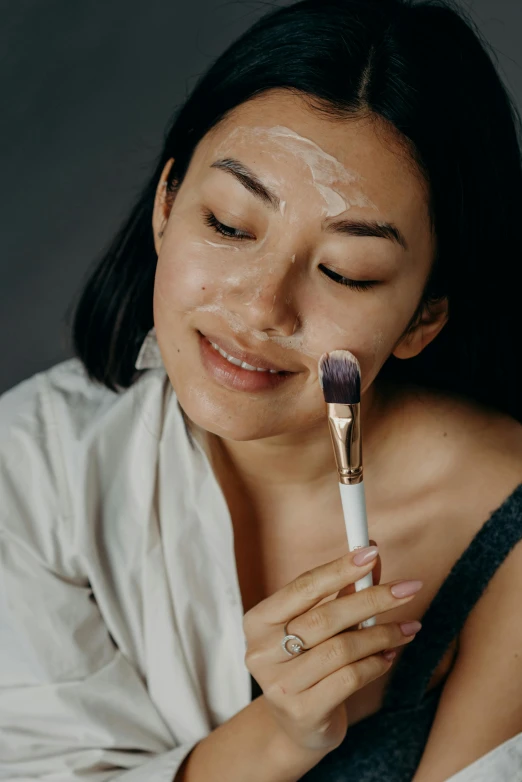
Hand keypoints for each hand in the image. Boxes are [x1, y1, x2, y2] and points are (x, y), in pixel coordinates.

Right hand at [243, 541, 422, 752]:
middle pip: (325, 617)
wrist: (297, 725)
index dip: (339, 568)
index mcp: (258, 621)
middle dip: (372, 599)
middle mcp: (261, 652)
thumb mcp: (320, 625)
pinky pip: (349, 678)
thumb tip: (372, 553)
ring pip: (341, 649)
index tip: (372, 553)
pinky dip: (375, 664)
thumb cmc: (309, 663)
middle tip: (408, 589)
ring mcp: (280, 685)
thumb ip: (343, 591)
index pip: (303, 587)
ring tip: (406, 628)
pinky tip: (388, 656)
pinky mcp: (302, 712)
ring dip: (382, 635)